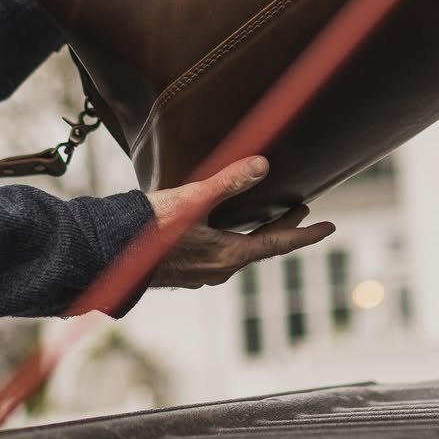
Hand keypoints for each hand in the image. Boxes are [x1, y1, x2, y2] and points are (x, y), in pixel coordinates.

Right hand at [146, 156, 334, 288]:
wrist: (109, 254)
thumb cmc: (150, 227)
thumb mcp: (193, 199)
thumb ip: (228, 182)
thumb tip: (262, 165)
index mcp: (228, 255)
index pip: (277, 244)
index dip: (305, 233)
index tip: (329, 227)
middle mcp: (219, 269)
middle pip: (260, 247)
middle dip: (282, 228)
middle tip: (301, 210)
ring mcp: (200, 274)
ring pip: (239, 252)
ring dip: (256, 234)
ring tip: (263, 217)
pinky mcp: (183, 272)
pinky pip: (218, 255)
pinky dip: (232, 239)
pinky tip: (220, 230)